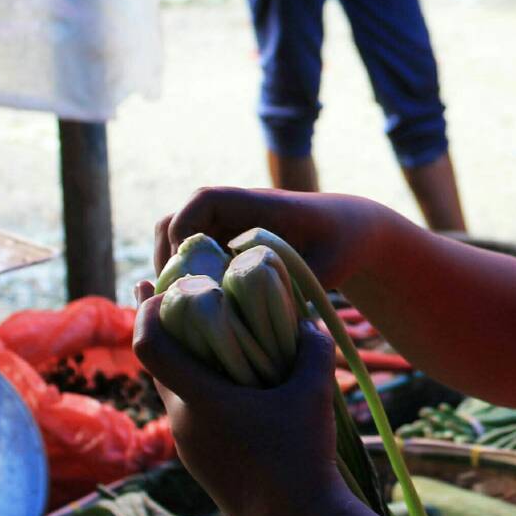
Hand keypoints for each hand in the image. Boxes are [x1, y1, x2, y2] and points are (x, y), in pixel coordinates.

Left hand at [133, 287, 344, 515]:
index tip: (159, 286)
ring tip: (205, 332)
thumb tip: (306, 318)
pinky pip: (187, 412)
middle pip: (156, 364)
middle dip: (162, 325)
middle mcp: (182, 420)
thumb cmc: (302, 455)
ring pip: (172, 389)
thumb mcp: (315, 393)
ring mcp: (187, 444)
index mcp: (200, 400)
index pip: (149, 346)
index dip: (146, 310)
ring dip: (183, 359)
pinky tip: (227, 383)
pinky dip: (197, 388)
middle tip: (171, 290)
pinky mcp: (198, 460)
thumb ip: (311, 348)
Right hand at [152, 186, 385, 293]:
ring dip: (171, 272)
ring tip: (179, 309)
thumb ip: (300, 285)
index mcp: (256, 204)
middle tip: (174, 299)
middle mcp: (232, 213)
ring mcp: (224, 229)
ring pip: (175, 241)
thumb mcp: (329, 264)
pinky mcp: (223, 248)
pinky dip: (184, 280)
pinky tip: (196, 311)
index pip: (204, 200)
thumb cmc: (342, 242)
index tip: (187, 266)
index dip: (185, 229)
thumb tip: (262, 315)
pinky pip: (189, 258)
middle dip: (167, 257)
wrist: (348, 230)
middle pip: (174, 222)